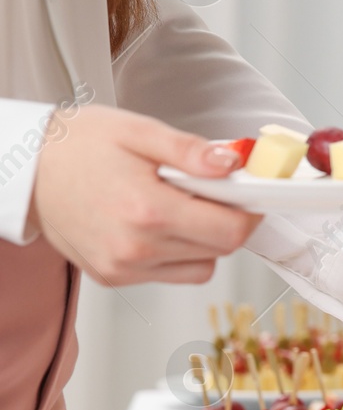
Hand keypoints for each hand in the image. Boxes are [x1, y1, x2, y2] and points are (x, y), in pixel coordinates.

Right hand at [29, 105, 259, 284]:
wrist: (25, 170)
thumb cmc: (78, 145)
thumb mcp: (139, 131)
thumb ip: (190, 151)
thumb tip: (233, 163)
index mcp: (147, 211)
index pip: (230, 231)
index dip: (250, 211)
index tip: (249, 193)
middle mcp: (135, 248)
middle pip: (220, 249)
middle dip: (229, 220)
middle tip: (213, 191)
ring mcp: (122, 268)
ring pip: (200, 266)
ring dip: (205, 239)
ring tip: (179, 204)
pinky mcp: (113, 277)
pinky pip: (170, 272)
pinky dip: (178, 251)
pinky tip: (158, 222)